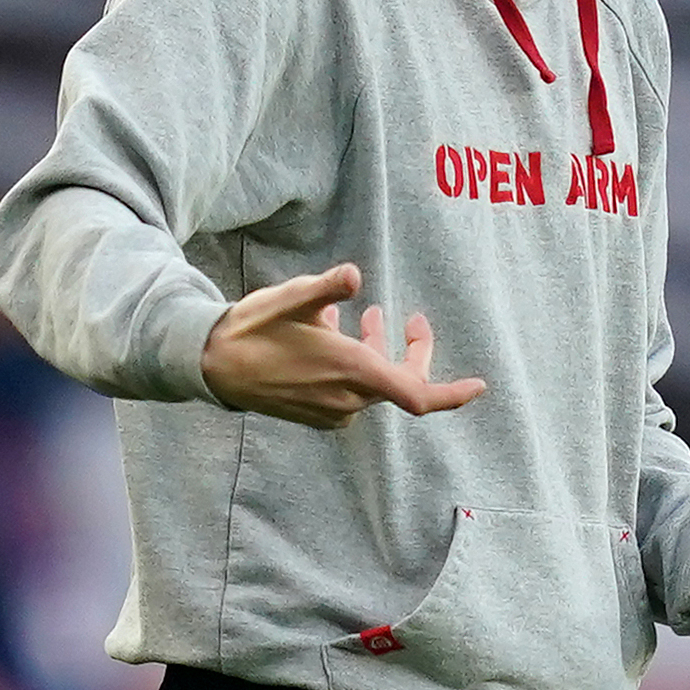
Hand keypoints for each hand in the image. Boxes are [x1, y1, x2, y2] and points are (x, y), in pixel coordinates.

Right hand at [200, 263, 485, 427]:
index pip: (418, 395)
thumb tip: (355, 275)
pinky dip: (355, 364)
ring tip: (369, 314)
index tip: (480, 385)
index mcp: (352, 373)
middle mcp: (347, 399)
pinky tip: (335, 334)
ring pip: (374, 383)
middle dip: (411, 351)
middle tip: (409, 319)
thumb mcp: (292, 299)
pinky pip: (351, 391)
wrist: (209, 365)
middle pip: (400, 382)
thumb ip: (327, 287)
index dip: (452, 393)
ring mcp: (330, 411)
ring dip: (377, 351)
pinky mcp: (315, 414)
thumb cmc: (253, 329)